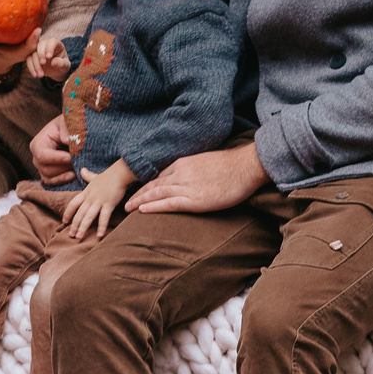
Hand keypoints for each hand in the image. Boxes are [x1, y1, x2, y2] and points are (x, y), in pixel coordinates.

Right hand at [29, 115, 73, 183]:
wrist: (70, 132)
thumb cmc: (67, 125)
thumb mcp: (67, 121)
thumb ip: (66, 129)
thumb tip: (67, 140)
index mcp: (38, 143)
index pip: (43, 155)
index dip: (57, 158)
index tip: (71, 157)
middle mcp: (36, 157)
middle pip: (46, 168)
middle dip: (64, 166)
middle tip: (79, 162)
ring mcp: (41, 167)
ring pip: (50, 177)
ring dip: (65, 174)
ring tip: (78, 167)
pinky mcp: (48, 175)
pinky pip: (53, 182)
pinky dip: (63, 180)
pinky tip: (74, 175)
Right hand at [30, 41, 70, 81]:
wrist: (57, 71)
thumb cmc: (63, 66)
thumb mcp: (65, 66)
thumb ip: (61, 63)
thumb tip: (53, 62)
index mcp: (57, 44)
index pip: (52, 41)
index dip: (49, 48)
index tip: (49, 57)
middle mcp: (46, 45)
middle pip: (40, 44)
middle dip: (41, 54)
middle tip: (43, 63)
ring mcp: (38, 50)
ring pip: (33, 53)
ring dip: (36, 64)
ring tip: (41, 75)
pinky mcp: (32, 57)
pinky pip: (28, 60)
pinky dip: (31, 67)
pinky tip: (35, 75)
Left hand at [62, 162, 135, 238]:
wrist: (119, 173)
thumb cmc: (108, 176)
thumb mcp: (95, 176)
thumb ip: (87, 175)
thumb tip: (82, 170)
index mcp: (86, 193)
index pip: (73, 204)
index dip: (68, 213)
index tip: (64, 221)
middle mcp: (90, 198)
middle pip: (79, 213)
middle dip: (74, 225)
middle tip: (70, 235)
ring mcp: (99, 201)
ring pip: (88, 216)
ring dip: (83, 227)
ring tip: (79, 237)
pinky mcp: (108, 204)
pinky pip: (104, 217)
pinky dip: (101, 227)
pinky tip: (99, 235)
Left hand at [129, 143, 269, 214]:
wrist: (246, 166)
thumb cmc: (232, 166)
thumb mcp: (207, 162)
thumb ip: (195, 170)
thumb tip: (193, 177)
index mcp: (184, 163)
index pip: (160, 175)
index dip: (148, 185)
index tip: (139, 192)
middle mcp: (181, 173)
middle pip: (154, 184)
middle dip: (138, 194)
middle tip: (126, 202)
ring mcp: (187, 186)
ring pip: (156, 194)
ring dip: (140, 201)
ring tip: (128, 208)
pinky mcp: (194, 199)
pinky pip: (168, 203)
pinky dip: (153, 207)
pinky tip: (142, 211)